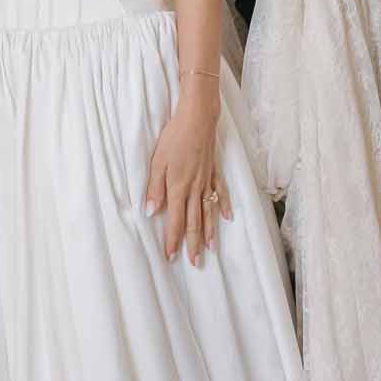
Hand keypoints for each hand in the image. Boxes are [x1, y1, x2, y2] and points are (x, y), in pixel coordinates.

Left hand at [144, 85, 232, 264]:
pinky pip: (221, 192)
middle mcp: (195, 188)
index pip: (176, 220)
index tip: (171, 256)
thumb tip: (151, 212)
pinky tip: (228, 217)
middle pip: (195, 221)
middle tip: (194, 262)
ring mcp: (207, 181)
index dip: (173, 239)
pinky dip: (224, 206)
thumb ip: (155, 188)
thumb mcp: (157, 162)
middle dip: (193, 243)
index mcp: (178, 188)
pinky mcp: (214, 171)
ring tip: (211, 248)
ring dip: (210, 231)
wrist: (197, 118)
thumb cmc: (174, 138)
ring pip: (209, 211)